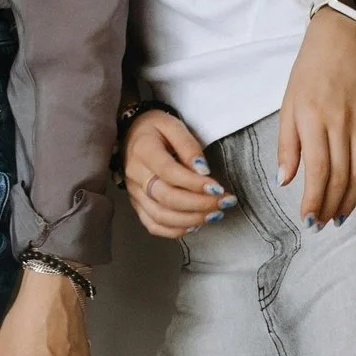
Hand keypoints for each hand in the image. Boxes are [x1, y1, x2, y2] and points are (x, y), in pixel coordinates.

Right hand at [123, 109, 229, 239]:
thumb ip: (188, 146)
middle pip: (167, 198)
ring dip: (191, 220)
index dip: (195, 184)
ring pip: (161, 216)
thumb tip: (203, 171)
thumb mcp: (173, 125)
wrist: (130, 136)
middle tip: (224, 202)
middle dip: (199, 204)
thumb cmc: (155, 130)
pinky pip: (153, 225)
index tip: (218, 188)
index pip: (170, 172)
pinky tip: (195, 225)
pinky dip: (175, 230)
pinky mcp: (137, 205)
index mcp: (143, 151)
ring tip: (215, 214)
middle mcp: (136, 175)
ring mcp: (134, 193)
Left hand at [277, 11, 355, 225]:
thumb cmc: (308, 74)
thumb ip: (287, 146)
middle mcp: (341, 121)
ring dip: (353, 198)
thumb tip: (285, 181)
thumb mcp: (287, 106)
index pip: (319, 170)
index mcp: (313, 119)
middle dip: (332, 206)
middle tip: (323, 223)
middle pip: (342, 176)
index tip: (309, 219)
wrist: (340, 41)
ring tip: (341, 214)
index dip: (315, 200)